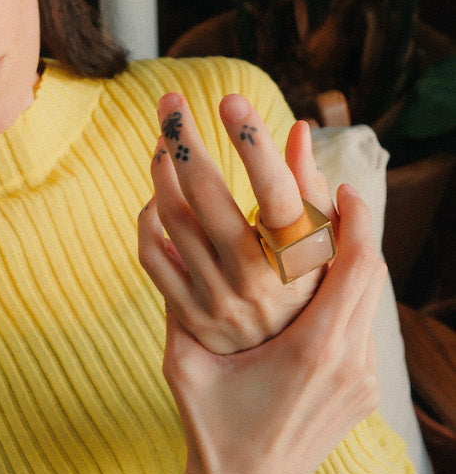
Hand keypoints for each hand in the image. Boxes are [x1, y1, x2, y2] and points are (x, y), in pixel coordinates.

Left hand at [138, 92, 335, 353]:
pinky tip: (157, 198)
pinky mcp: (188, 316)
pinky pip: (153, 256)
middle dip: (183, 140)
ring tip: (162, 146)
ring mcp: (217, 301)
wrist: (284, 373)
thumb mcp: (324, 245)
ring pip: (172, 221)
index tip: (231, 100)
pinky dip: (149, 220)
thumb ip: (309, 189)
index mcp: (298, 259)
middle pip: (207, 198)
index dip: (253, 143)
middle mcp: (255, 282)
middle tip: (170, 102)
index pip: (275, 192)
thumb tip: (298, 129)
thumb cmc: (308, 292)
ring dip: (161, 173)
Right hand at [161, 184, 386, 473]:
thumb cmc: (210, 432)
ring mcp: (360, 384)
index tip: (339, 184)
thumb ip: (177, 302)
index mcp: (312, 351)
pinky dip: (347, 301)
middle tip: (334, 196)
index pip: (357, 264)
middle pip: (373, 276)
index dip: (355, 218)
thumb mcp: (183, 363)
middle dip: (357, 231)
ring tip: (327, 238)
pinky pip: (363, 331)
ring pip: (371, 303)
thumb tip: (159, 240)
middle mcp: (349, 365)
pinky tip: (319, 291)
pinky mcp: (361, 397)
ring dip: (353, 265)